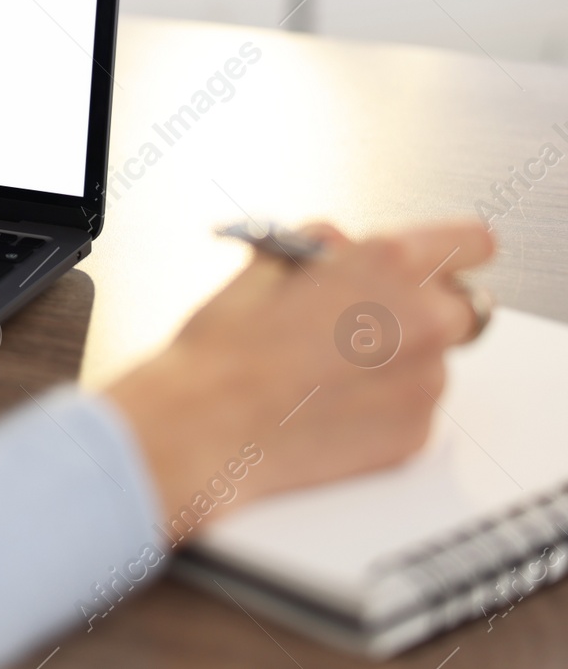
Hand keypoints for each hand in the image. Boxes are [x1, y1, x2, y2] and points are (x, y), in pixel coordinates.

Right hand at [105, 220, 494, 529]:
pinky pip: (416, 406)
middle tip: (360, 319)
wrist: (204, 427)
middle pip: (460, 305)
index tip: (441, 258)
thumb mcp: (265, 265)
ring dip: (398, 357)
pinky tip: (328, 401)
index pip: (470, 241)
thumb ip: (323, 245)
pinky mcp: (415, 433)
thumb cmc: (224, 350)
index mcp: (387, 264)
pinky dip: (384, 403)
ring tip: (326, 368)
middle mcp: (422, 320)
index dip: (451, 248)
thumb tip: (338, 245)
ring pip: (434, 359)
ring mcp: (425, 382)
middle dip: (418, 307)